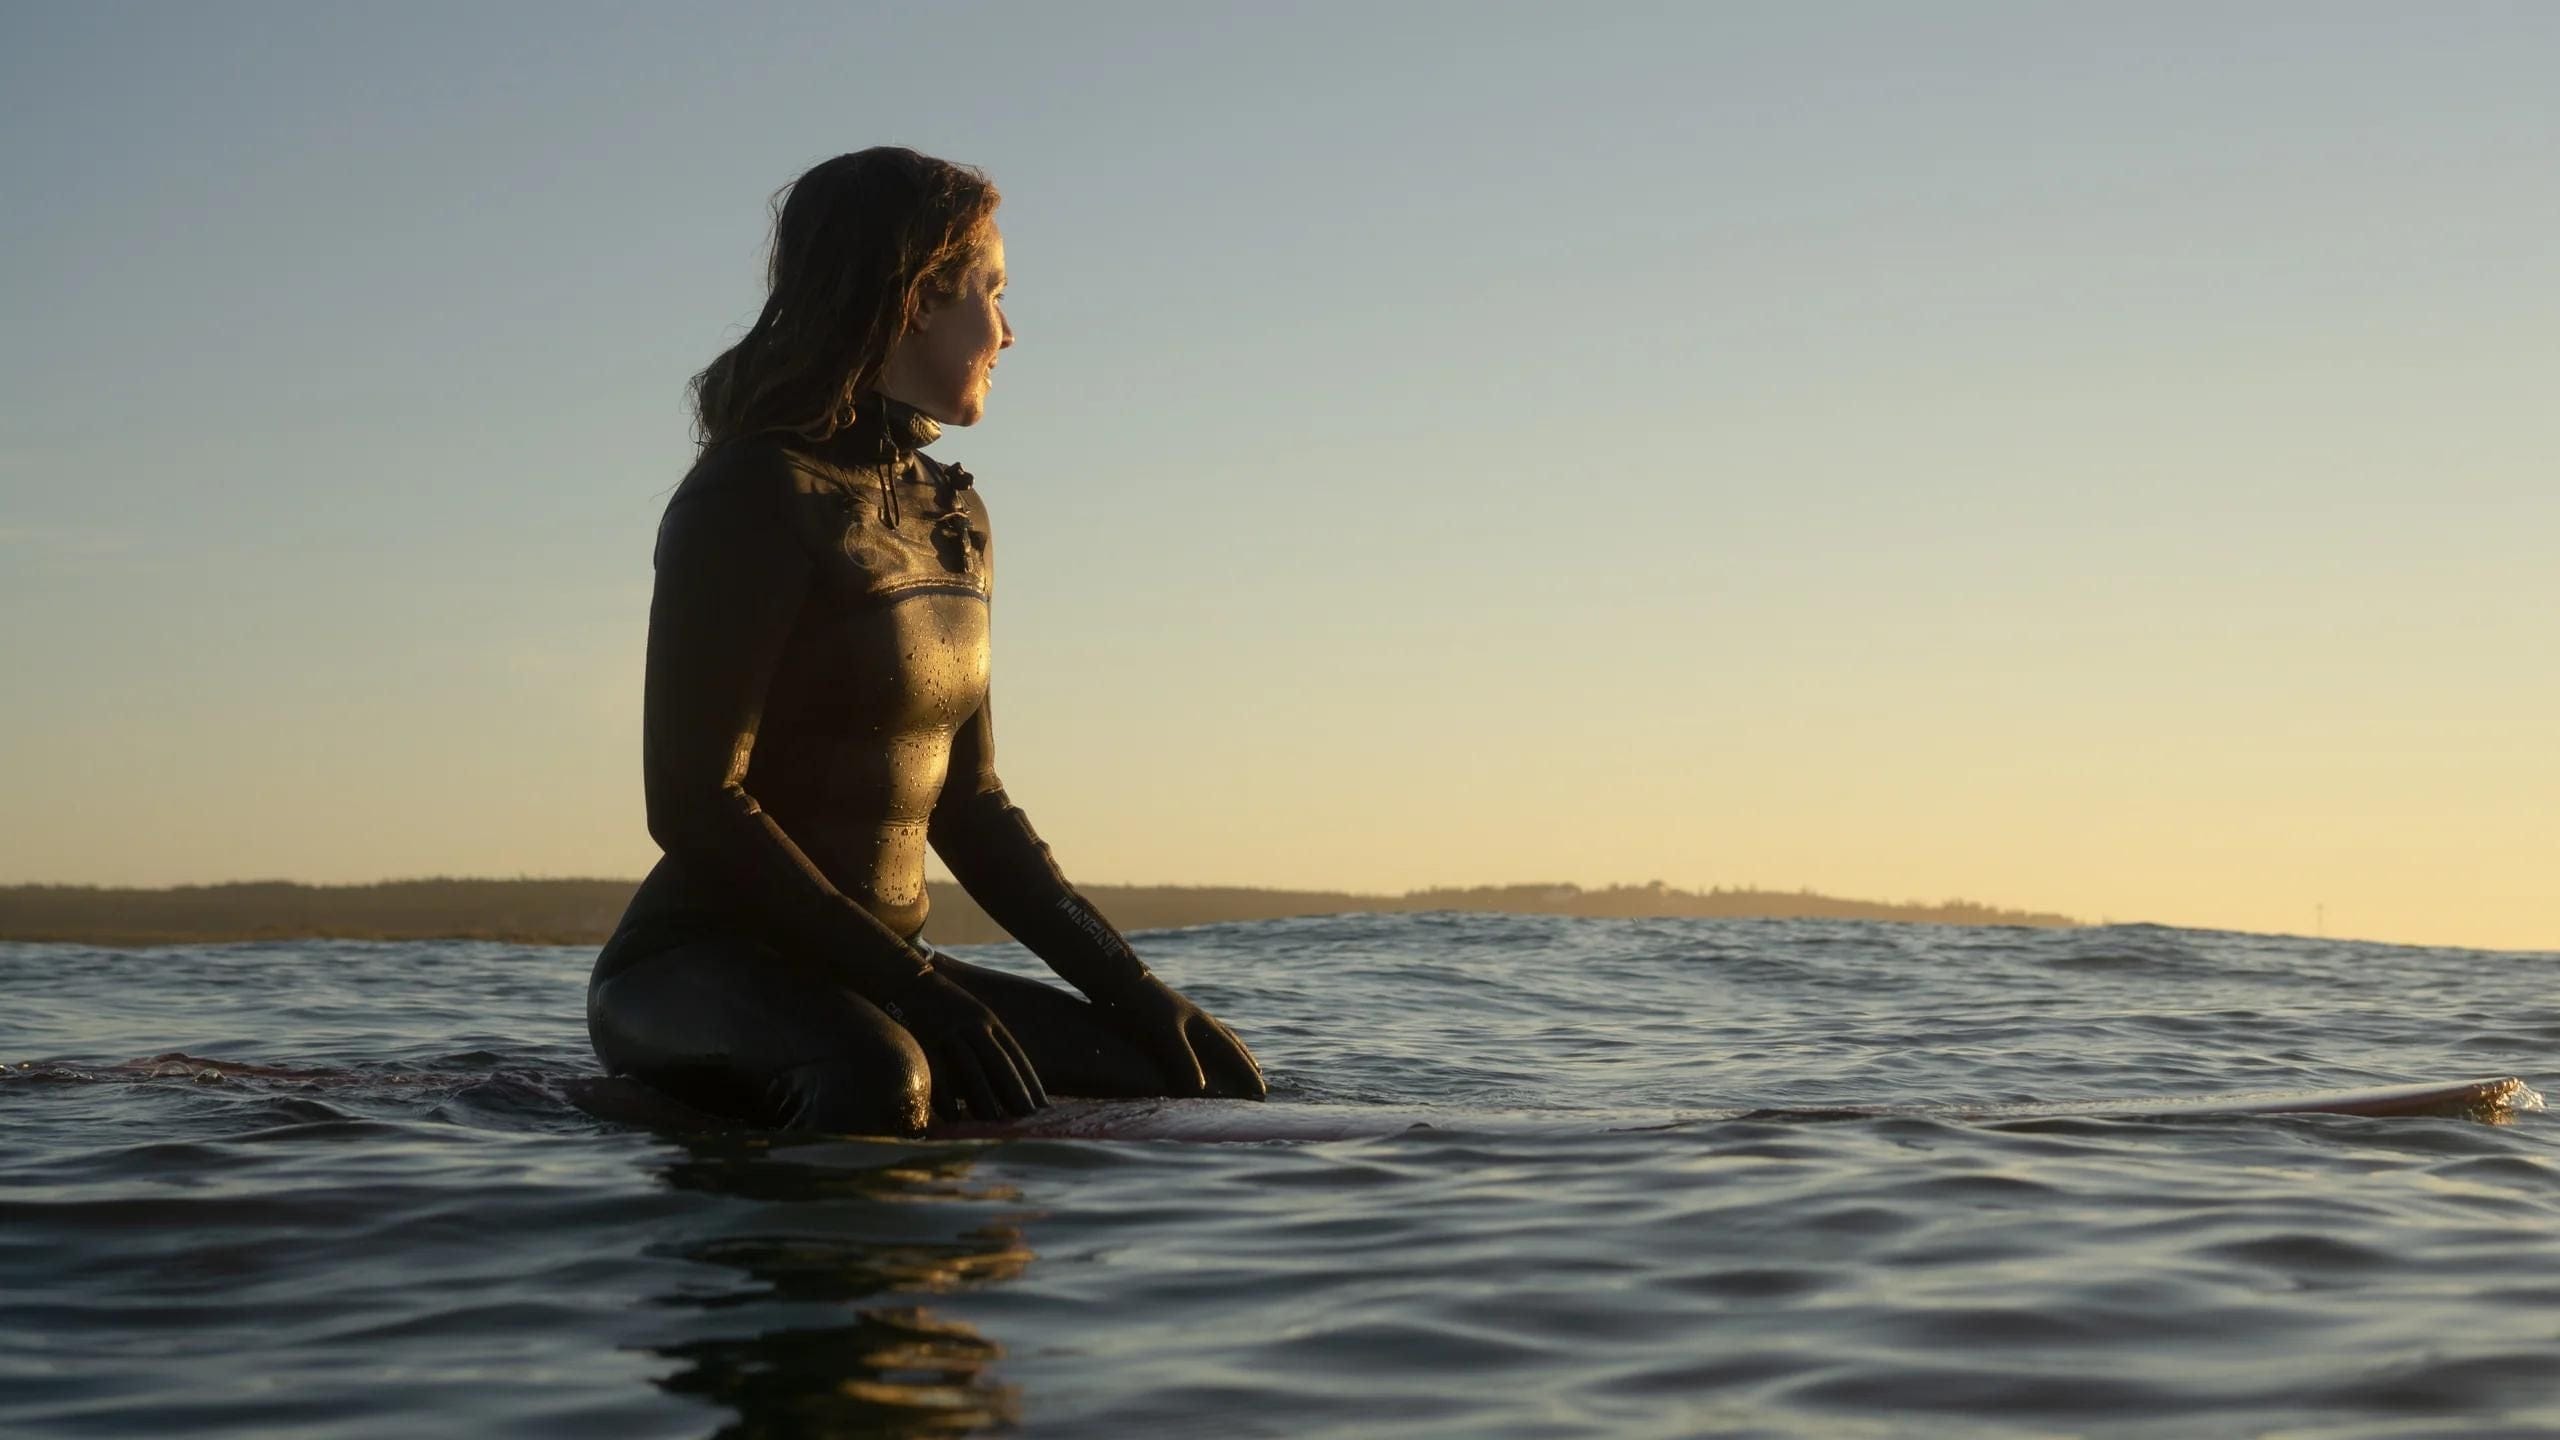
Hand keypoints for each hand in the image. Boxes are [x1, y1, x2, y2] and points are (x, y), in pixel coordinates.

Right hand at [885, 968, 1047, 1120]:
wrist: (905, 978)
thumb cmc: (941, 1004)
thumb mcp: (971, 1014)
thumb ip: (986, 1039)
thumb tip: (1001, 1075)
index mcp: (988, 1020)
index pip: (1016, 1054)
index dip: (1030, 1081)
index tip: (1042, 1105)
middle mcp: (972, 1025)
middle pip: (999, 1063)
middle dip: (1016, 1093)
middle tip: (1029, 1119)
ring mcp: (948, 1031)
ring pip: (972, 1069)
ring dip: (985, 1098)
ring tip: (996, 1123)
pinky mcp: (923, 1039)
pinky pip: (938, 1072)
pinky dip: (947, 1096)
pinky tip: (954, 1116)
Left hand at [1094, 977, 1266, 1100]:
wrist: (1119, 977)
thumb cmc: (1143, 1006)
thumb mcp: (1165, 1034)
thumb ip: (1184, 1060)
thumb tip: (1203, 1089)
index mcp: (1202, 1023)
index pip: (1231, 1053)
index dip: (1246, 1073)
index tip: (1261, 1091)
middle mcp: (1198, 1018)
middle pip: (1230, 1041)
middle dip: (1245, 1061)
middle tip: (1260, 1075)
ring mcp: (1184, 1015)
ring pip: (1216, 1033)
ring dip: (1231, 1048)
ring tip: (1239, 1057)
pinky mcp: (1169, 1015)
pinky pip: (1199, 1031)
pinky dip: (1208, 1041)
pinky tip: (1200, 1043)